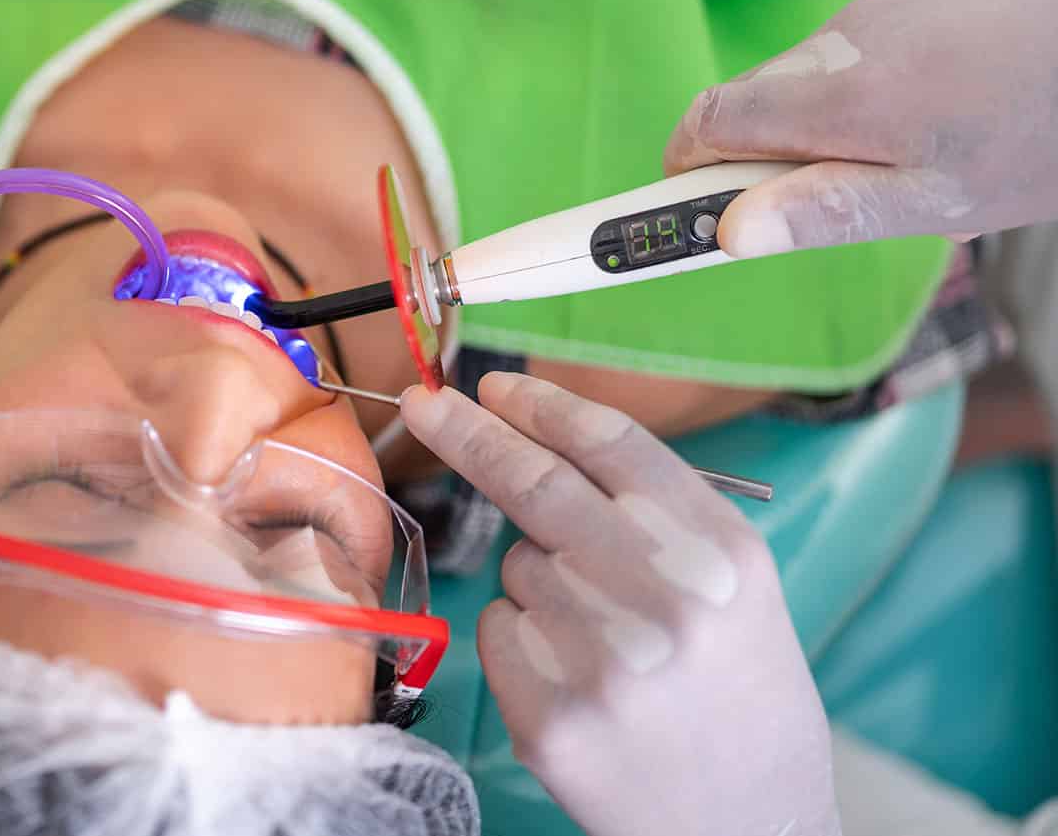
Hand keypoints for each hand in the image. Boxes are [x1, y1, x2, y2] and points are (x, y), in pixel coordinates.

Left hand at [400, 374, 837, 835]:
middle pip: (535, 482)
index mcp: (720, 552)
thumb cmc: (738, 689)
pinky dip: (518, 642)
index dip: (543, 405)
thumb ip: (652, 509)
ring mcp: (599, 659)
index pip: (610, 443)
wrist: (751, 826)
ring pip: (515, 567)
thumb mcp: (735, 584)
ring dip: (536, 582)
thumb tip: (534, 430)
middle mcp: (662, 596)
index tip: (494, 385)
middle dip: (469, 432)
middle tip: (423, 403)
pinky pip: (493, 631)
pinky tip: (579, 682)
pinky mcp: (547, 715)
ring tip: (606, 641)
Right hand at [665, 0, 1057, 255]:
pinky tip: (952, 117)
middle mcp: (845, 37)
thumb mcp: (941, 200)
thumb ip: (828, 211)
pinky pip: (863, 51)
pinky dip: (876, 92)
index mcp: (836, 93)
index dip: (682, 168)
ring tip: (925, 161)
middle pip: (758, 101)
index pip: (707, 119)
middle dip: (773, 157)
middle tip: (845, 205)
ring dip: (831, 126)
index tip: (681, 210)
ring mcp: (885, 6)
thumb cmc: (1049, 133)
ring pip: (814, 78)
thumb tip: (728, 234)